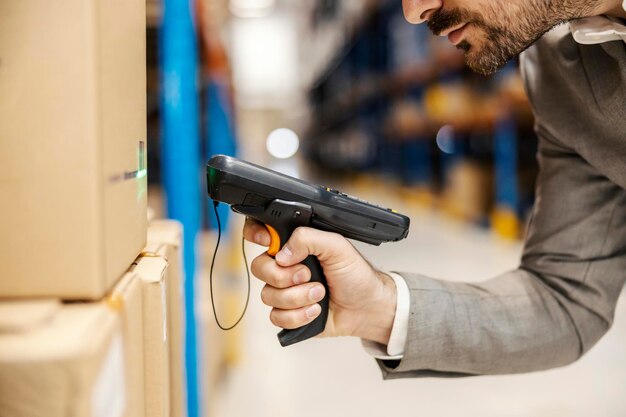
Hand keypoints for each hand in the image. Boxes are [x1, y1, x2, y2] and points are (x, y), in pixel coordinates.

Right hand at [243, 218, 397, 344]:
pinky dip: (299, 315)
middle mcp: (285, 267)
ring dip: (297, 297)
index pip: (260, 232)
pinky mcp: (289, 314)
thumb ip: (308, 239)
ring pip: (268, 295)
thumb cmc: (355, 274)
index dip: (256, 234)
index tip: (268, 242)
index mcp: (294, 245)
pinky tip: (316, 310)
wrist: (367, 307)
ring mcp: (285, 291)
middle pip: (259, 268)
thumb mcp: (337, 247)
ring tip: (320, 294)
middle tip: (308, 275)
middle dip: (284, 276)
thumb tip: (281, 253)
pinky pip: (277, 317)